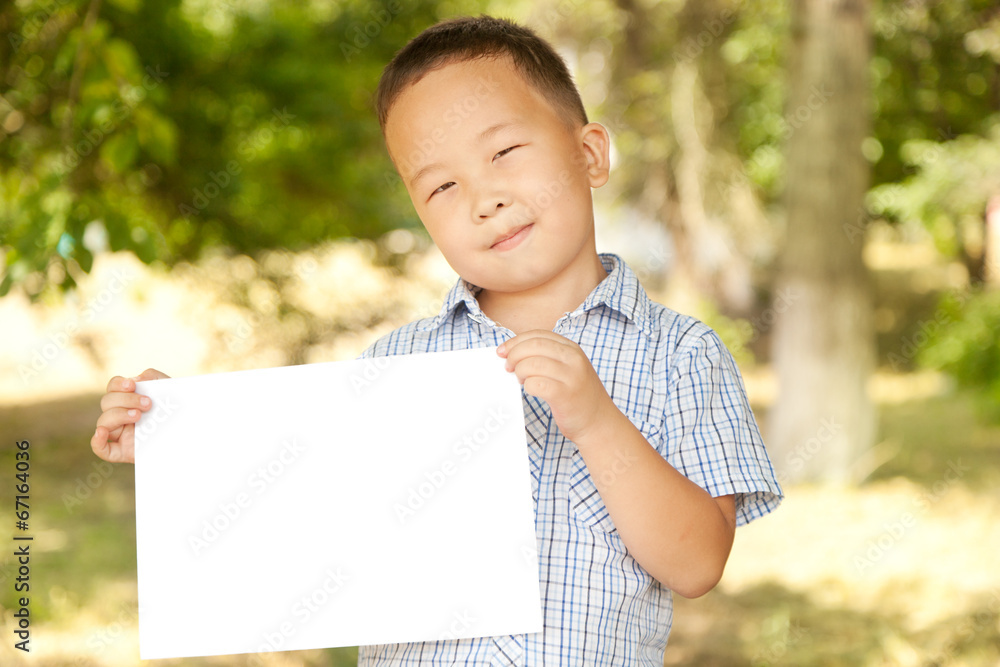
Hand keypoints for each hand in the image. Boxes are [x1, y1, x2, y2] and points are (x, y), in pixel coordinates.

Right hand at [91, 368, 169, 463]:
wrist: (190, 432)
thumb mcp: (168, 388)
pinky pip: (102, 449)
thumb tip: (135, 380)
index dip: (118, 384)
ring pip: (103, 421)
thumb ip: (152, 376)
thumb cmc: (178, 409)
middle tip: (148, 403)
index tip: (133, 385)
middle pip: (107, 402)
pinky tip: (102, 432)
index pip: (113, 388)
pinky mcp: (123, 451)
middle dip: (126, 400)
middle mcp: (121, 415)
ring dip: (119, 415)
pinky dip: (97, 441)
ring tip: (139, 415)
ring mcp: (121, 433)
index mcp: (129, 399)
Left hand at [497, 330, 616, 441]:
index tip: (502, 351)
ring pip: (531, 364)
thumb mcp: (568, 368)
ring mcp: (570, 376)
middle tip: (508, 367)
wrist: (599, 423)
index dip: (516, 341)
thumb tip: (512, 353)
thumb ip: (547, 357)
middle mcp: (573, 359)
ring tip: (521, 380)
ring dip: (520, 372)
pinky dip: (527, 386)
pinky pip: (535, 384)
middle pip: (533, 346)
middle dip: (514, 355)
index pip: (538, 335)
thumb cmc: (578, 396)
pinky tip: (531, 390)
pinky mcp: (564, 395)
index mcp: (572, 349)